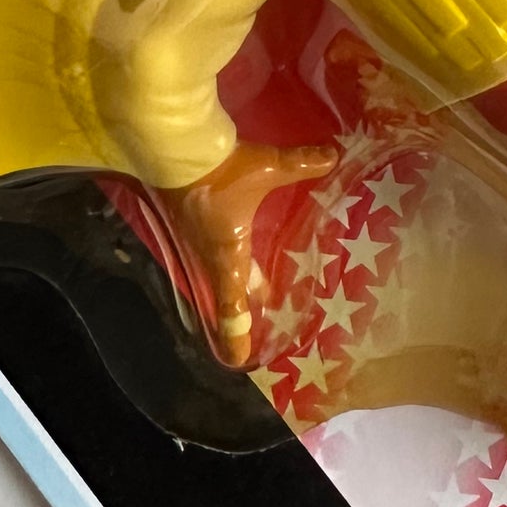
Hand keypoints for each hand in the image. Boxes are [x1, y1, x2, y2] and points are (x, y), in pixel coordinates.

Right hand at [157, 140, 338, 365]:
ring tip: (255, 292)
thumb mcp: (265, 167)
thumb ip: (300, 164)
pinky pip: (208, 247)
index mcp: (227, 254)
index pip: (232, 304)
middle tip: (259, 325)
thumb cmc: (221, 169)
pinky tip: (234, 246)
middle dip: (240, 310)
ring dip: (233, 283)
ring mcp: (194, 237)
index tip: (241, 360)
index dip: (236, 333)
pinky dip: (223, 256)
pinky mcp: (186, 218)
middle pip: (225, 291)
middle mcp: (208, 253)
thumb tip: (333, 157)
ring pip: (216, 269)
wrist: (173, 146)